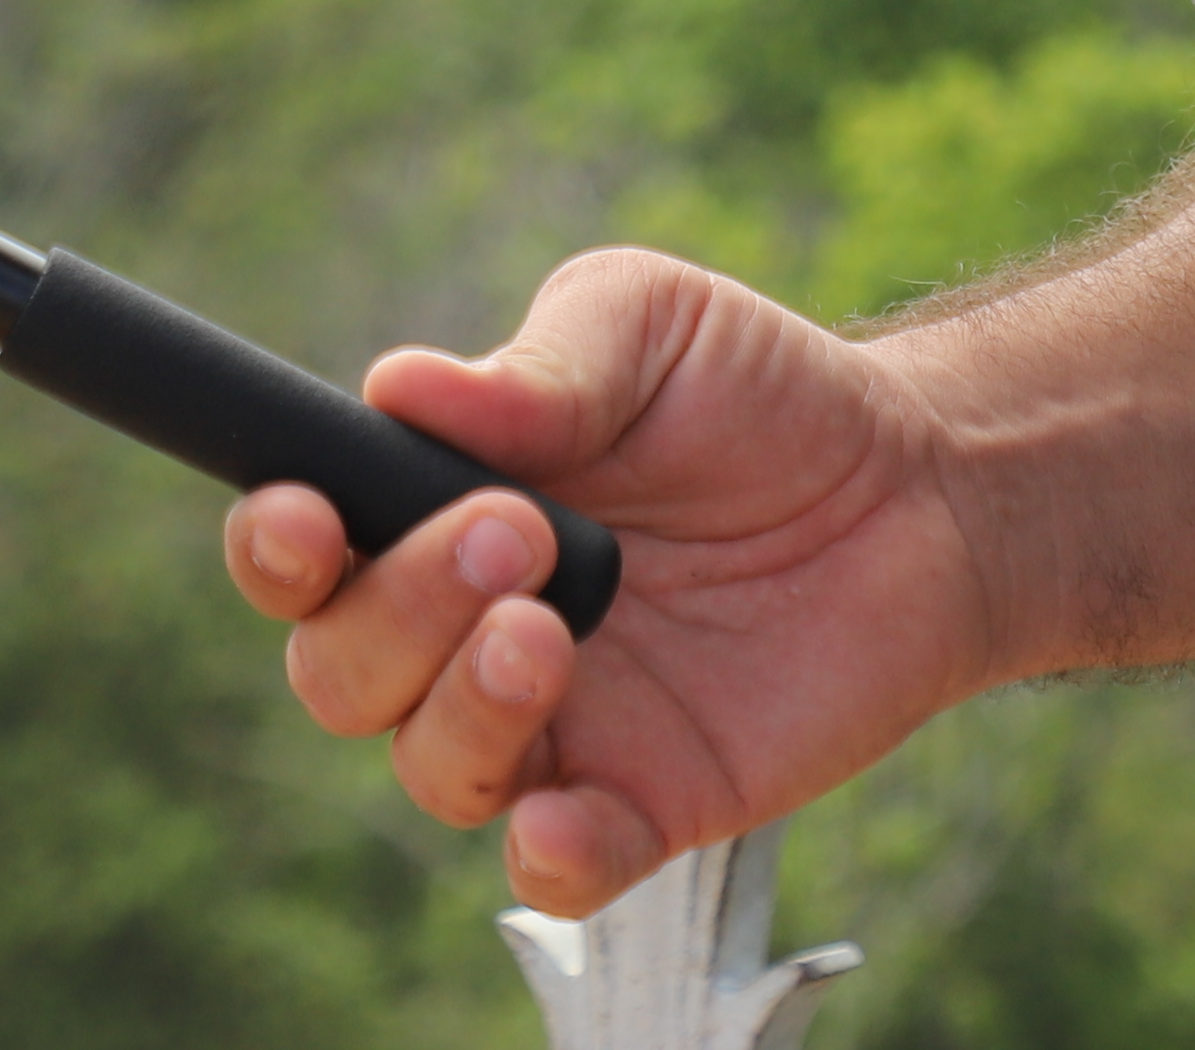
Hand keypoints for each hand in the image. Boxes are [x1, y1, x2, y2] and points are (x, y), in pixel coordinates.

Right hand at [220, 247, 998, 918]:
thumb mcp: (648, 326)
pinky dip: (546, 850)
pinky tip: (565, 807)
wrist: (920, 489)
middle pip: (341, 671)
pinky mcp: (646, 800)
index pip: (305, 556)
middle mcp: (467, 630)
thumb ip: (537, 366)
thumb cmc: (757, 394)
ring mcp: (556, 723)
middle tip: (513, 533)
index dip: (274, 547)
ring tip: (548, 627)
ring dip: (464, 710)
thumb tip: (402, 386)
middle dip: (396, 609)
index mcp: (436, 511)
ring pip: (432, 768)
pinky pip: (557, 866)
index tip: (303, 515)